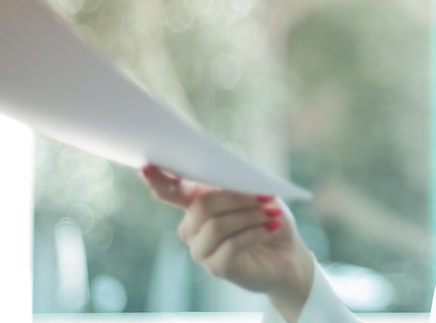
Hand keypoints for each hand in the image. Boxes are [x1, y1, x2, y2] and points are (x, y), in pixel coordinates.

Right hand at [141, 165, 314, 321]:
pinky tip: (271, 228)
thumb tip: (228, 175)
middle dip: (237, 199)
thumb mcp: (259, 194)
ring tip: (273, 214)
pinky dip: (255, 233)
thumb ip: (239, 184)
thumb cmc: (268, 219)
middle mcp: (192, 228)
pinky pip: (231, 246)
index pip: (170, 192)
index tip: (147, 166)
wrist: (288, 255)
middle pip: (201, 206)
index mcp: (197, 204)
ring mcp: (201, 250)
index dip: (158, 180)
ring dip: (250, 217)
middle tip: (267, 198)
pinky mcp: (217, 268)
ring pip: (216, 226)